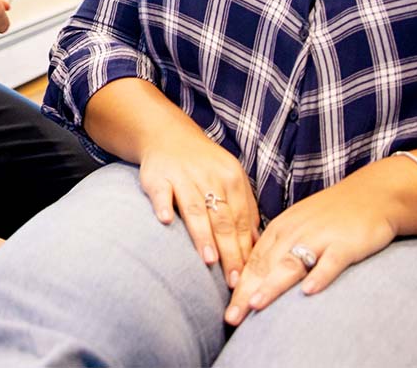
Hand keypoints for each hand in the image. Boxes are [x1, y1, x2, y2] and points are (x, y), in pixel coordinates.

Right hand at [138, 122, 260, 288]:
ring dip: (203, 234)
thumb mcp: (230, 179)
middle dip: (230, 252)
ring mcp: (183, 176)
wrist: (169, 135)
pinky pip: (161, 192)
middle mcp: (209, 177)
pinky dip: (163, 205)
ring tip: (209, 260)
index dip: (245, 250)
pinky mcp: (158, 176)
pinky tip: (166, 220)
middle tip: (234, 281)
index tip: (249, 278)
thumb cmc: (204, 166)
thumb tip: (257, 245)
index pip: (241, 220)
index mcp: (232, 178)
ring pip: (195, 208)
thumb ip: (244, 209)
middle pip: (223, 219)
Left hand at [223, 168, 397, 325]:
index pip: (254, 261)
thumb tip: (255, 278)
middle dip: (247, 292)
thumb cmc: (332, 215)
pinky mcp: (345, 243)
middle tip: (232, 317)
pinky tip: (309, 291)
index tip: (228, 311)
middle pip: (266, 265)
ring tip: (257, 304)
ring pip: (292, 263)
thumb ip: (279, 248)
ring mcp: (320, 237)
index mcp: (282, 227)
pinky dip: (320, 275)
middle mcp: (296, 231)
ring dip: (273, 284)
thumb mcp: (299, 225)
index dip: (239, 286)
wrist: (373, 194)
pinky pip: (331, 261)